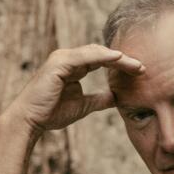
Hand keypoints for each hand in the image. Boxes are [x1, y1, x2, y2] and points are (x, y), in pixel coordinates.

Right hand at [1, 43, 144, 135]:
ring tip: (135, 64)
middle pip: (101, 53)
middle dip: (123, 59)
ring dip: (117, 57)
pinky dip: (102, 56)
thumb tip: (116, 98)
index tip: (140, 71)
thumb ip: (99, 99)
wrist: (30, 120)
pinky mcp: (58, 63)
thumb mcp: (83, 105)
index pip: (101, 60)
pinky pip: (84, 56)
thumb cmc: (51, 113)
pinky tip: (118, 58)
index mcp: (73, 66)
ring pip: (95, 52)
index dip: (120, 64)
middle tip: (143, 67)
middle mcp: (68, 58)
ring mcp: (62, 58)